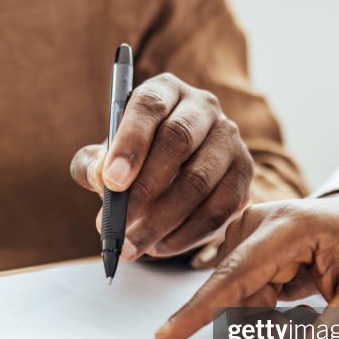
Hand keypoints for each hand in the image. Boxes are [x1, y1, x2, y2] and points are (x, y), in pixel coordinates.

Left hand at [70, 73, 253, 261]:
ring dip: (162, 219)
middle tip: (120, 222)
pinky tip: (159, 247)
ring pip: (199, 180)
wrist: (178, 174)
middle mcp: (203, 107)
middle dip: (145, 187)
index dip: (130, 143)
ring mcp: (229, 140)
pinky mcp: (243, 175)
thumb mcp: (107, 157)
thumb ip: (94, 164)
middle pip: (179, 140)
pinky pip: (218, 210)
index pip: (149, 106)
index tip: (112, 181)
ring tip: (133, 244)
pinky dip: (185, 235)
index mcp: (165, 91)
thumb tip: (102, 177)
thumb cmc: (135, 161)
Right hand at [156, 189, 338, 338]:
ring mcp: (242, 236)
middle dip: (269, 332)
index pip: (237, 273)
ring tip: (309, 314)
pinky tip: (293, 305)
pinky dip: (265, 318)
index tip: (167, 335)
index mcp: (288, 226)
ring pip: (236, 308)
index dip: (203, 308)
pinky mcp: (238, 251)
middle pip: (236, 301)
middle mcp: (255, 224)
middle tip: (313, 331)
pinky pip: (239, 303)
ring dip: (269, 327)